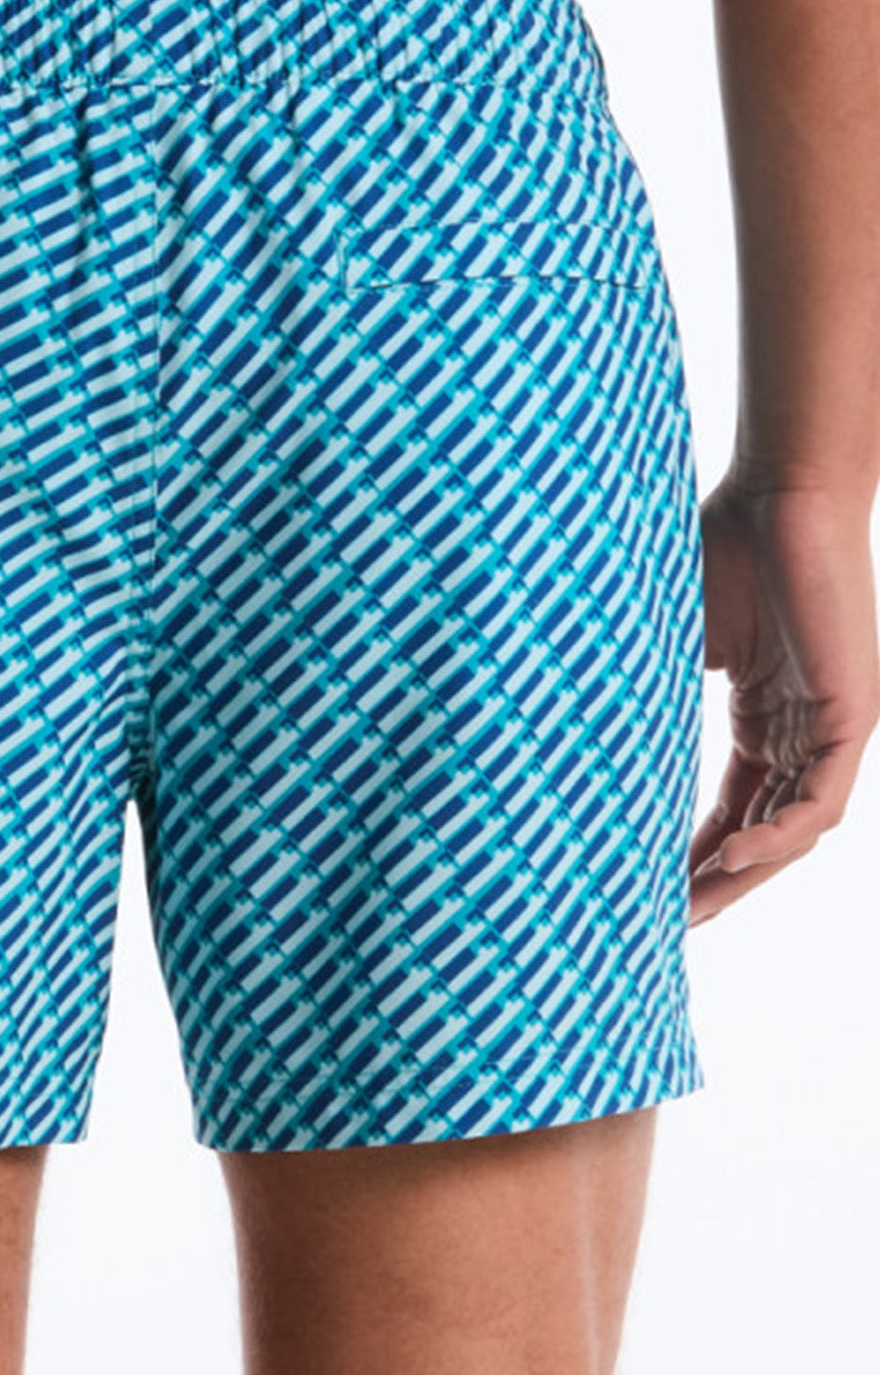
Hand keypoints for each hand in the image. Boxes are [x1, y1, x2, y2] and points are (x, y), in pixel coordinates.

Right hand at [689, 470, 879, 924]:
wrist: (776, 494)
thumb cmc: (717, 552)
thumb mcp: (672, 644)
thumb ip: (647, 695)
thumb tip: (567, 729)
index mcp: (765, 716)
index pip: (731, 807)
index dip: (693, 854)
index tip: (648, 890)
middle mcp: (804, 731)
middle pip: (763, 832)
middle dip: (718, 882)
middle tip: (670, 924)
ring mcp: (833, 726)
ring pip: (793, 829)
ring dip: (746, 874)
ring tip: (693, 906)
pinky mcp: (854, 714)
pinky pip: (820, 801)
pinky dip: (778, 837)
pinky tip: (732, 860)